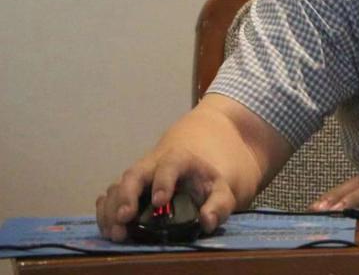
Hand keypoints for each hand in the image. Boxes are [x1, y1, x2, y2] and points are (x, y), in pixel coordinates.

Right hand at [95, 149, 237, 242]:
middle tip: (125, 217)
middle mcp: (153, 165)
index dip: (163, 180)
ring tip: (116, 232)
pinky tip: (108, 227)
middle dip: (127, 195)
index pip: (171, 164)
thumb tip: (206, 220)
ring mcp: (136, 178)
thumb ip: (219, 204)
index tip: (160, 200)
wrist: (190, 170)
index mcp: (180, 160)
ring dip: (112, 210)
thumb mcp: (220, 190)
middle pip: (134, 173)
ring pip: (117, 187)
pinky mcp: (124, 190)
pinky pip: (108, 197)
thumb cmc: (204, 182)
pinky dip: (104, 212)